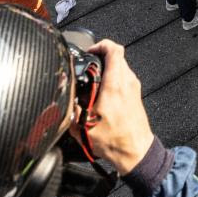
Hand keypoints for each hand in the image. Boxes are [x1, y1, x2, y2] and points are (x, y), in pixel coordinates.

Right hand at [80, 40, 154, 175]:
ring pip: (121, 66)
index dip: (100, 45)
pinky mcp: (136, 94)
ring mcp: (134, 87)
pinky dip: (113, 78)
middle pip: (117, 56)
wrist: (135, 151)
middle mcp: (127, 82)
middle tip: (89, 64)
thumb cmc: (114, 140)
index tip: (89, 51)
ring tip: (93, 79)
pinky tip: (102, 92)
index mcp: (114, 85)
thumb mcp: (82, 126)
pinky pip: (124, 77)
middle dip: (101, 57)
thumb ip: (70, 110)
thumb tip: (62, 99)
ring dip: (108, 68)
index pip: (114, 50)